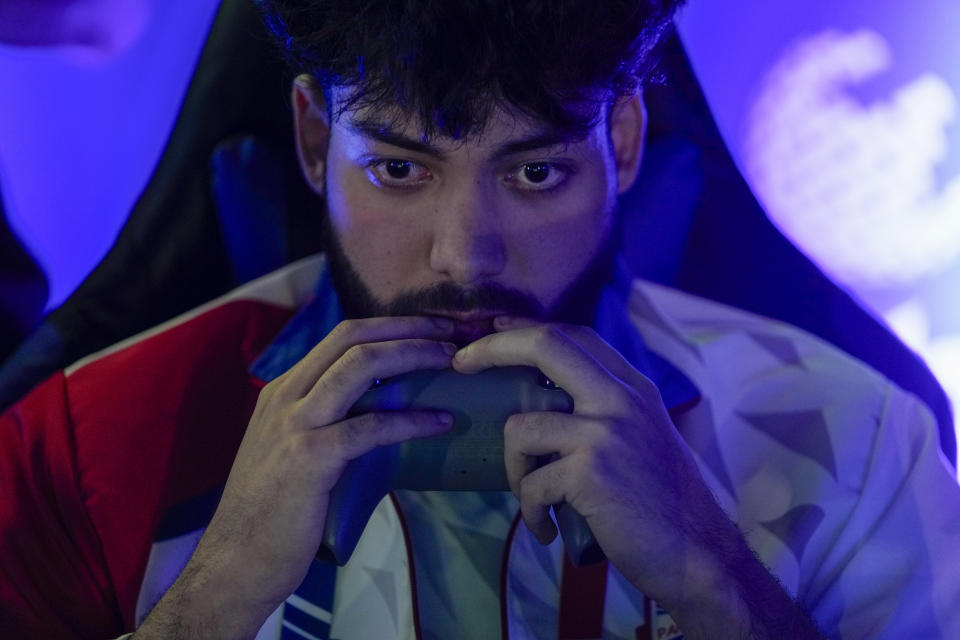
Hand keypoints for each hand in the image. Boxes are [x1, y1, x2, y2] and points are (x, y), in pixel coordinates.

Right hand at [136, 317, 455, 638]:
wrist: (235, 562)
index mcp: (283, 391)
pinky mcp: (309, 458)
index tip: (430, 328)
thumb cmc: (273, 515)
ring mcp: (294, 424)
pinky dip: (411, 420)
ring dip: (412, 355)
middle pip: (351, 338)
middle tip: (450, 331)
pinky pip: (370, 427)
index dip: (389, 326)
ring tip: (451, 360)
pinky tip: (440, 422)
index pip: (340, 338)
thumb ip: (327, 426)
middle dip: (407, 326)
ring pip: (360, 366)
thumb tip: (386, 415)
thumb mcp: (292, 452)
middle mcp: (285, 397)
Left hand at [451, 316, 823, 637]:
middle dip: (492, 347)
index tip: (493, 329)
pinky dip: (531, 512)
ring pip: (521, 428)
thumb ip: (608, 411)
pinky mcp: (591, 473)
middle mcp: (621, 400)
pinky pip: (531, 484)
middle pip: (547, 346)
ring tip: (532, 499)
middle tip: (461, 362)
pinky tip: (546, 530)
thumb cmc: (665, 502)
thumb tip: (547, 400)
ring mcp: (606, 433)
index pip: (574, 336)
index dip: (526, 328)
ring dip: (513, 469)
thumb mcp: (644, 437)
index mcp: (634, 388)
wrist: (697, 554)